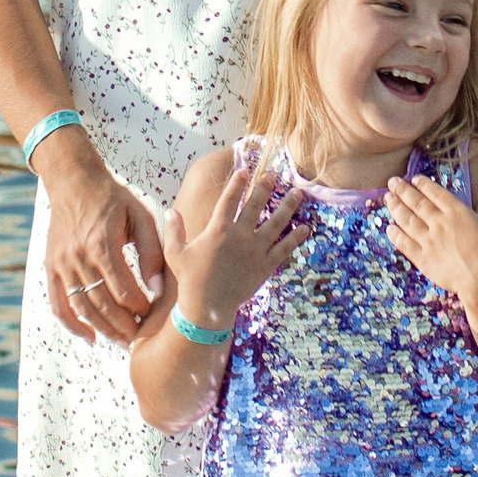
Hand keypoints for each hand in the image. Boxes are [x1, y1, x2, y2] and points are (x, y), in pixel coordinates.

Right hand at [40, 140, 165, 342]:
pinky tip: (89, 337)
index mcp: (102, 244)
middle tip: (139, 336)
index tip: (151, 313)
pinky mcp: (51, 267)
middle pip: (102, 304)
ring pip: (82, 308)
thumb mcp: (140, 217)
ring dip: (102, 329)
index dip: (139, 308)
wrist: (74, 182)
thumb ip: (152, 251)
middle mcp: (78, 257)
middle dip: (123, 325)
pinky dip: (72, 325)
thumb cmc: (113, 200)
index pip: (123, 290)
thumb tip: (157, 287)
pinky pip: (58, 304)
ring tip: (121, 339)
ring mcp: (61, 264)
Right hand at [160, 147, 309, 332]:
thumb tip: (171, 211)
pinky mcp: (265, 265)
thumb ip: (174, 230)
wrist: (207, 306)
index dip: (237, 183)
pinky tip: (306, 228)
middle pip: (256, 205)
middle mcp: (239, 236)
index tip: (244, 170)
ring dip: (288, 206)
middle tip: (273, 175)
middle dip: (265, 187)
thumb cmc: (190, 278)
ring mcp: (255, 250)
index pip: (229, 199)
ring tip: (298, 193)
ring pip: (276, 223)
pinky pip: (284, 248)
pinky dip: (296, 238)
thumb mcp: (175, 252)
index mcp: (218, 229)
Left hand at [382, 171, 477, 309]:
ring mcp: (429, 240)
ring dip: (396, 208)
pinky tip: (389, 229)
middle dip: (403, 191)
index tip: (414, 178)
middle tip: (392, 182)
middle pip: (417, 203)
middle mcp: (440, 223)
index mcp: (458, 212)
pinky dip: (396, 235)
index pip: (436, 193)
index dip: (423, 184)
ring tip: (387, 199)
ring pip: (407, 220)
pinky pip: (405, 244)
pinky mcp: (423, 259)